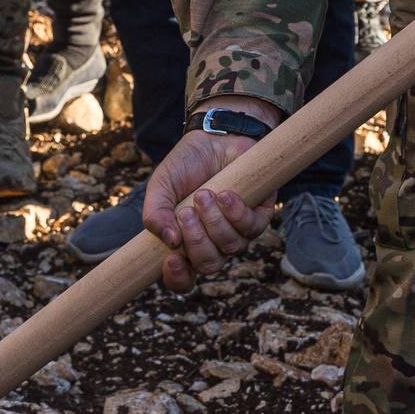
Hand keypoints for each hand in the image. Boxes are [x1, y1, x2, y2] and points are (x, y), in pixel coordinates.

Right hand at [138, 122, 275, 293]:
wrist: (215, 135)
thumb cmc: (186, 164)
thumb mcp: (161, 185)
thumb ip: (155, 213)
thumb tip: (169, 241)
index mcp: (186, 242)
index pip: (183, 278)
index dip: (178, 278)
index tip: (171, 259)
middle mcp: (213, 242)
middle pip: (209, 265)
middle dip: (196, 241)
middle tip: (186, 212)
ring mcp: (237, 232)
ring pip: (230, 247)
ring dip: (214, 222)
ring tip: (204, 195)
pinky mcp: (259, 216)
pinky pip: (251, 228)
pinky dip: (236, 213)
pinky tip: (225, 194)